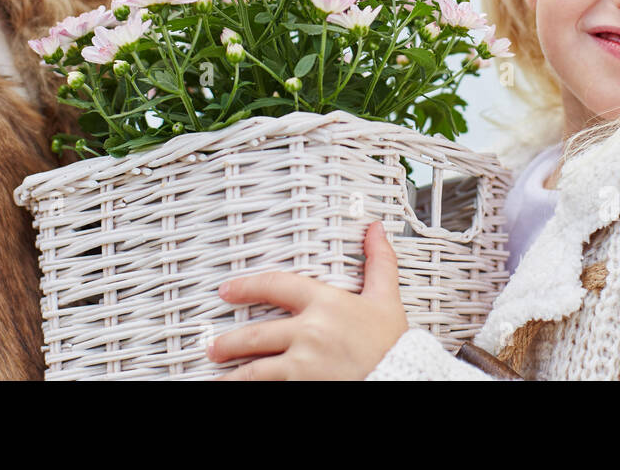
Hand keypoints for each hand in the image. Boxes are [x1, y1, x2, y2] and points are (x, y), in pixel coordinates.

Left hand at [208, 220, 408, 379]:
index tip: (228, 290)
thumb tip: (374, 229)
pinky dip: (251, 390)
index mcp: (325, 304)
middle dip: (228, 342)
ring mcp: (303, 365)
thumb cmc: (393, 345)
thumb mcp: (386, 299)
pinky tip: (239, 389)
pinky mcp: (303, 388)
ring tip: (219, 377)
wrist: (404, 379)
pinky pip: (267, 388)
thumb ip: (379, 263)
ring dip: (232, 375)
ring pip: (254, 370)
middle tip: (215, 346)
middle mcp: (309, 333)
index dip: (246, 286)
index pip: (275, 285)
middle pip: (255, 335)